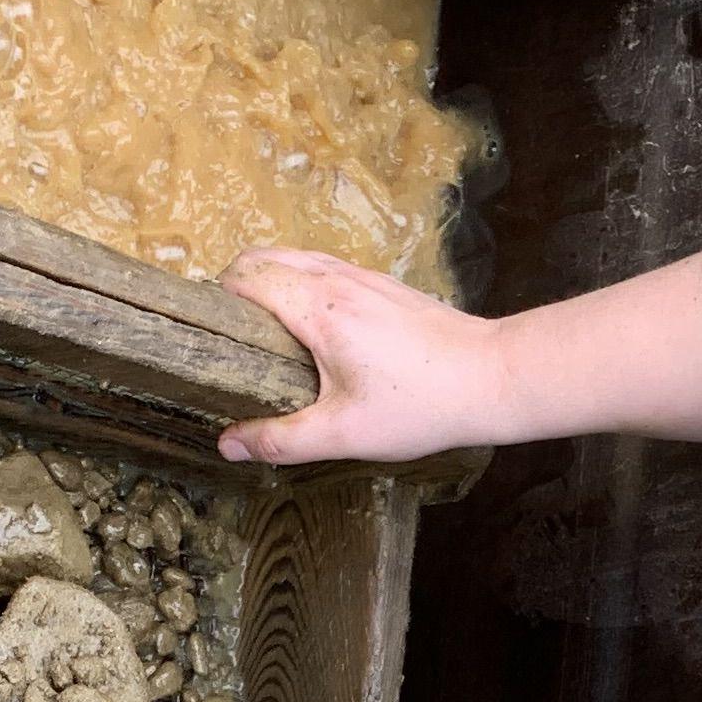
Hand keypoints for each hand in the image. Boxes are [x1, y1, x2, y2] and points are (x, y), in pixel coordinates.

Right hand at [214, 248, 505, 467]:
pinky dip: (302, 281)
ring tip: (261, 329)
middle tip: (228, 333)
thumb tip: (228, 445)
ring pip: (296, 256)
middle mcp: (338, 279)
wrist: (492, 378)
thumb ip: (281, 439)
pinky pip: (326, 266)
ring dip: (269, 279)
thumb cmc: (422, 406)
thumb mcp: (343, 434)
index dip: (217, 298)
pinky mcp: (385, 284)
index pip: (247, 276)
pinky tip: (310, 326)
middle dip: (235, 285)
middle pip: (265, 256)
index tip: (209, 332)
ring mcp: (364, 276)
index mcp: (319, 308)